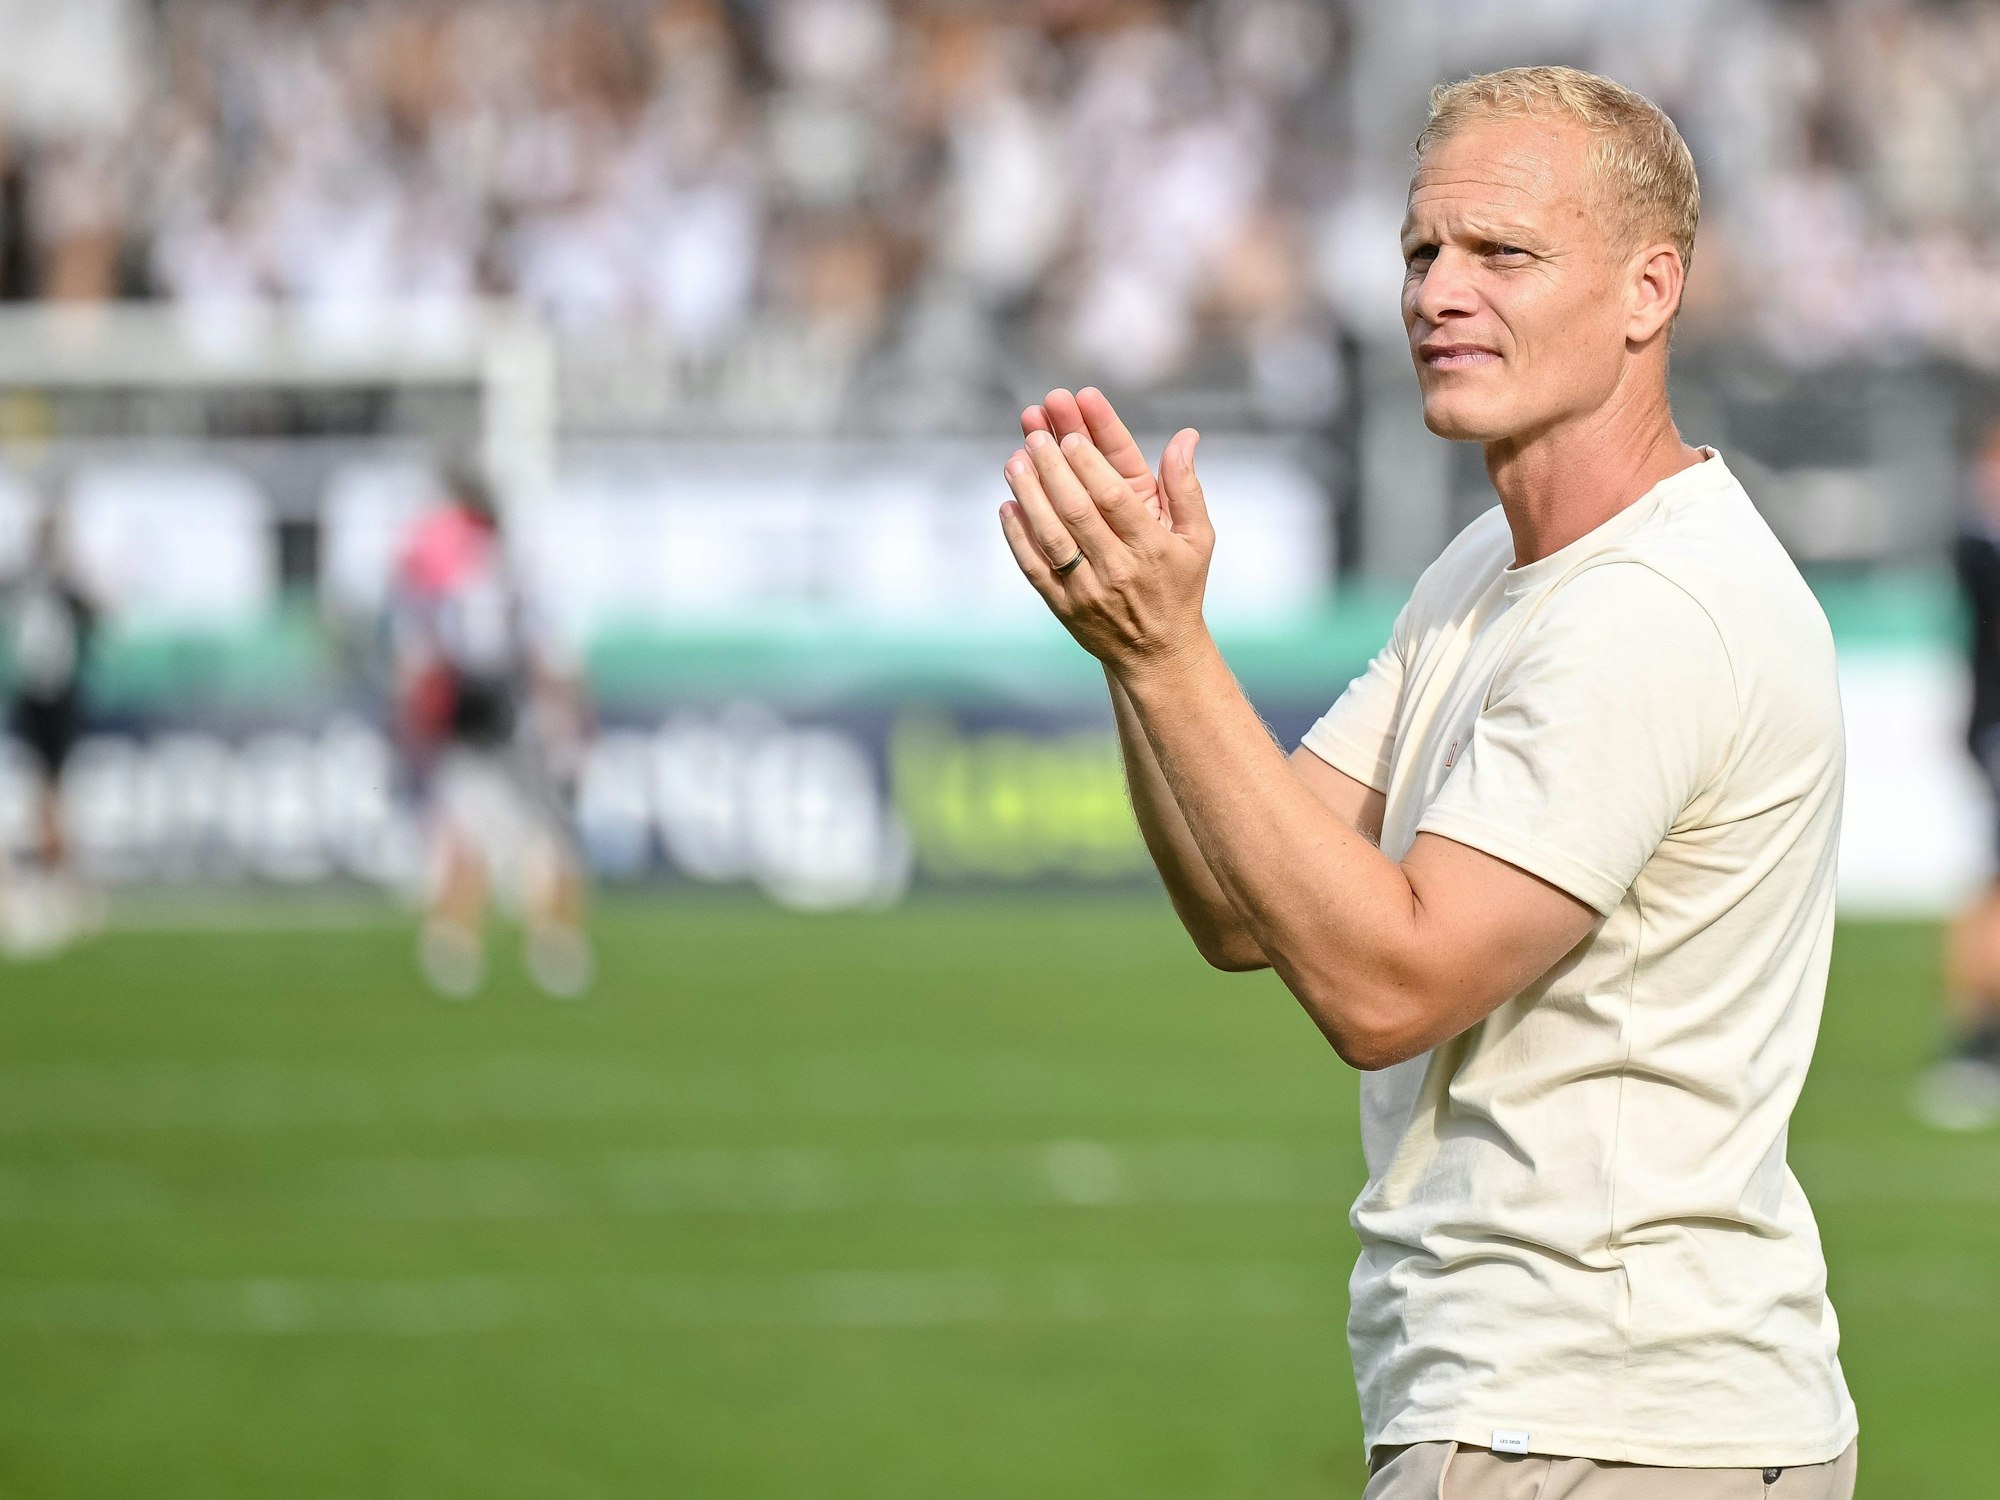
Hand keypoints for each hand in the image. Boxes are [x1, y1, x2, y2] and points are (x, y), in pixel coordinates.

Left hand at [999, 392, 1213, 673]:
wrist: (1157, 653)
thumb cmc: (1179, 587)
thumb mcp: (1198, 539)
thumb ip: (1186, 487)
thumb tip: (1186, 435)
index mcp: (1151, 547)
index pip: (1115, 498)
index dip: (1089, 464)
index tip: (1070, 435)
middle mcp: (1118, 569)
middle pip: (1077, 511)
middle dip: (1053, 469)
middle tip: (1034, 436)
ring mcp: (1086, 590)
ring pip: (1051, 536)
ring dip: (1029, 496)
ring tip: (1014, 461)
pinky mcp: (1062, 606)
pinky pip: (1034, 567)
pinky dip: (1017, 536)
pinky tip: (1007, 505)